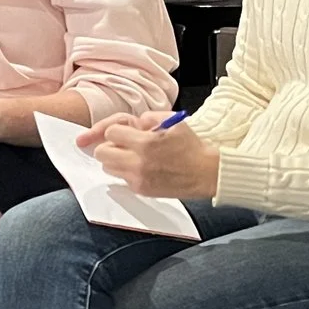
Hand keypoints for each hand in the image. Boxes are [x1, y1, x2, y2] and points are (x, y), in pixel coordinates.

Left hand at [88, 110, 220, 198]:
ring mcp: (139, 179)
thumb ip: (149, 117)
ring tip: (131, 157)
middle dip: (109, 146)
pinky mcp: (142, 190)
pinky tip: (142, 168)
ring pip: (108, 168)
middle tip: (122, 145)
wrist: (207, 173)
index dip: (117, 130)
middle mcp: (139, 163)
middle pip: (102, 153)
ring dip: (115, 160)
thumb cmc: (192, 146)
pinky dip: (127, 172)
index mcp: (146, 143)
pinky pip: (122, 179)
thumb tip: (135, 122)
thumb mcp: (174, 121)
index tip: (125, 132)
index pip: (110, 133)